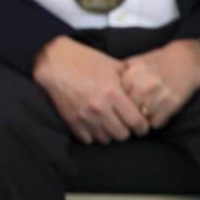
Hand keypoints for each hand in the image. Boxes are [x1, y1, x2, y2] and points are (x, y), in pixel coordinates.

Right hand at [32, 35, 148, 143]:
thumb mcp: (112, 65)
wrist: (54, 61)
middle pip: (122, 135)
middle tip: (124, 123)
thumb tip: (146, 91)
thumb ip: (130, 80)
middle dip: (126, 130)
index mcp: (112, 93)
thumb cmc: (84, 60)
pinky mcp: (71, 120)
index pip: (137, 122)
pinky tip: (94, 124)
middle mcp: (99, 108)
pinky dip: (93, 134)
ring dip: (109, 133)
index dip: (143, 126)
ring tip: (108, 123)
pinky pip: (88, 139)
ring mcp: (83, 116)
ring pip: (105, 139)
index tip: (142, 125)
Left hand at [120, 39, 199, 128]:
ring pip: (140, 120)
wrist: (186, 61)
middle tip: (126, 116)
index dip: (114, 103)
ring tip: (140, 117)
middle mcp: (144, 85)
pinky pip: (155, 124)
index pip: (115, 97)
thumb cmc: (156, 63)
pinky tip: (154, 115)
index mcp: (132, 73)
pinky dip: (154, 122)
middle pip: (126, 110)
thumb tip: (102, 91)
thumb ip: (118, 75)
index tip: (115, 106)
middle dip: (125, 114)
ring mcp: (158, 96)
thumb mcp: (134, 63)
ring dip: (139, 121)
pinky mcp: (172, 105)